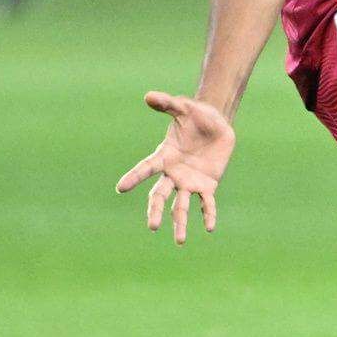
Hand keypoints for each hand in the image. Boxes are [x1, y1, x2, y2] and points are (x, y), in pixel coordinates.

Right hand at [115, 92, 235, 242]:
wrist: (216, 124)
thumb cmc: (196, 116)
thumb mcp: (184, 107)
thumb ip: (168, 103)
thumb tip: (148, 96)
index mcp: (164, 156)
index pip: (146, 168)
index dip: (134, 177)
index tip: (120, 188)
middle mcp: (173, 173)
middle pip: (161, 195)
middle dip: (156, 210)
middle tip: (153, 226)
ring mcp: (189, 181)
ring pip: (182, 205)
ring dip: (180, 222)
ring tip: (181, 241)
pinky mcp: (207, 185)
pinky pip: (207, 203)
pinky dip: (208, 214)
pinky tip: (210, 228)